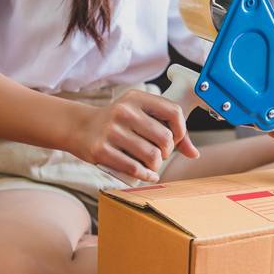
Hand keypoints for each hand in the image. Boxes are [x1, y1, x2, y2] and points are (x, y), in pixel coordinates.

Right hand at [74, 90, 199, 181]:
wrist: (80, 127)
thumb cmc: (118, 123)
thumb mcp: (140, 115)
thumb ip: (168, 129)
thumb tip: (194, 153)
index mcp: (137, 98)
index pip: (174, 112)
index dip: (180, 130)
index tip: (174, 139)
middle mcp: (124, 111)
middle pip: (165, 138)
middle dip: (167, 152)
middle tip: (159, 154)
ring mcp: (112, 131)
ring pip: (152, 156)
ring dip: (156, 166)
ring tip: (151, 164)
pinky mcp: (102, 150)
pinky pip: (135, 169)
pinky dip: (146, 176)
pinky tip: (147, 175)